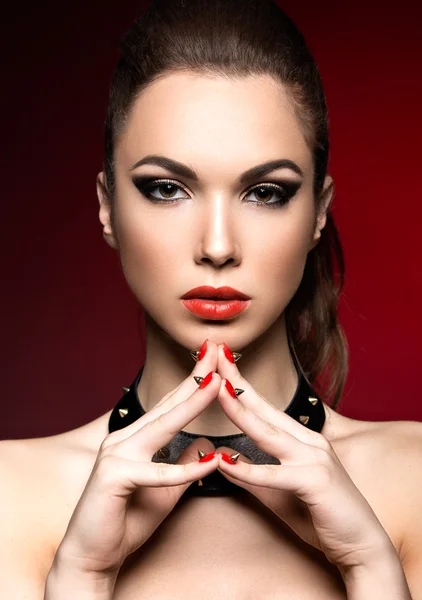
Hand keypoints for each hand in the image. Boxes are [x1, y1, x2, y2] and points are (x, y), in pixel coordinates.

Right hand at [54, 343, 222, 578]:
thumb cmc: (126, 520)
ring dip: (192, 404)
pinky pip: (157, 474)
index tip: (214, 359)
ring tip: (217, 382)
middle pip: (168, 405)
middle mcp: (123, 439)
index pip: (170, 405)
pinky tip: (212, 461)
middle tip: (216, 348)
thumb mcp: (166, 490)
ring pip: (162, 427)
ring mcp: (115, 455)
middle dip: (195, 376)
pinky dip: (186, 470)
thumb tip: (206, 445)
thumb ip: (183, 465)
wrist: (92, 556)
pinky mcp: (113, 478)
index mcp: (134, 439)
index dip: (193, 381)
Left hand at [213, 343, 391, 570]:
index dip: (242, 386)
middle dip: (238, 382)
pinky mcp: (316, 483)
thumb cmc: (322, 517)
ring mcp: (315, 459)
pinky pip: (275, 475)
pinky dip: (249, 470)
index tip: (221, 366)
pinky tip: (225, 461)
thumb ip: (252, 476)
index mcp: (301, 441)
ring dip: (241, 411)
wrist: (361, 546)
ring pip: (269, 434)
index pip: (265, 408)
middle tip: (217, 355)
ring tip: (217, 391)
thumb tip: (223, 460)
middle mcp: (309, 443)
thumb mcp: (278, 493)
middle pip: (265, 409)